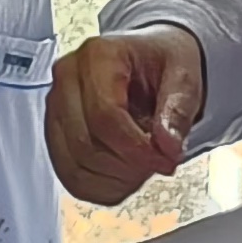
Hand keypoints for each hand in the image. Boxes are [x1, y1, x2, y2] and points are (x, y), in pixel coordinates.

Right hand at [46, 29, 205, 201]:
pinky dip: (103, 186)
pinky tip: (128, 174)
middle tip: (161, 163)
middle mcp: (68, 78)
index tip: (168, 159)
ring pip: (74, 166)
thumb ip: (178, 109)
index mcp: (97, 55)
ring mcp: (56, 108)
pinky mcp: (56, 134)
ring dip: (116, 178)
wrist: (151, 63)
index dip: (137, 148)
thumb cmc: (163, 63)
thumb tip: (167, 145)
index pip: (105, 116)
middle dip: (128, 166)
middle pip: (85, 145)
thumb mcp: (185, 76)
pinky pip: (70, 177)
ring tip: (145, 165)